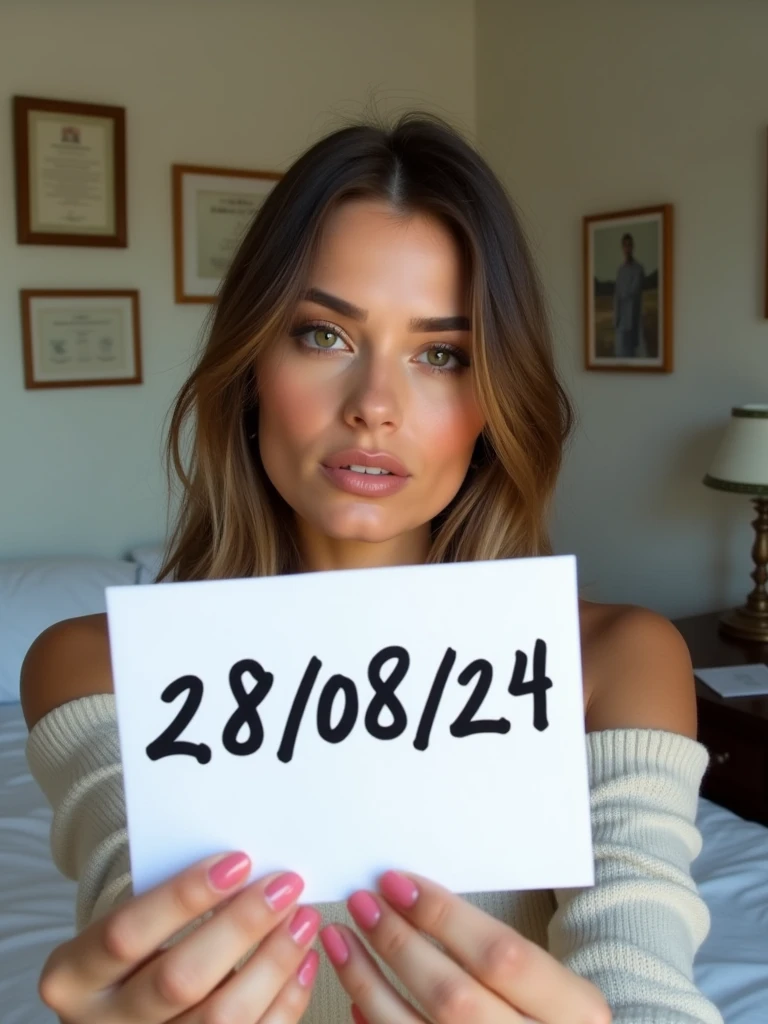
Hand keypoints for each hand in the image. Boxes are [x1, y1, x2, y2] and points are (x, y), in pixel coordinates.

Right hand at [39, 852, 319, 1022]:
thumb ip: (172, 902)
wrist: (122, 1006)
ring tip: (303, 918)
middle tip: (285, 886)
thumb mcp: (130, 921)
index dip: (183, 897)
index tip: (239, 861)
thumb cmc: (136, 945)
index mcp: (72, 976)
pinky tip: (303, 961)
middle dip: (241, 927)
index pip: (126, 933)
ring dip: (273, 963)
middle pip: (179, 979)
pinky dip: (286, 1000)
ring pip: (221, 1018)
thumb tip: (246, 868)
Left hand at [320, 871, 610, 1022]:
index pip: (501, 955)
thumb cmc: (548, 1015)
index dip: (444, 916)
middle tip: (362, 902)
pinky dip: (375, 1020)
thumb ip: (496, 949)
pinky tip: (357, 993)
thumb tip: (414, 897)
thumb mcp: (551, 983)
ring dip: (368, 980)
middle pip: (453, 995)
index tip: (395, 882)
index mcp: (575, 1011)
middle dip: (398, 943)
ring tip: (341, 938)